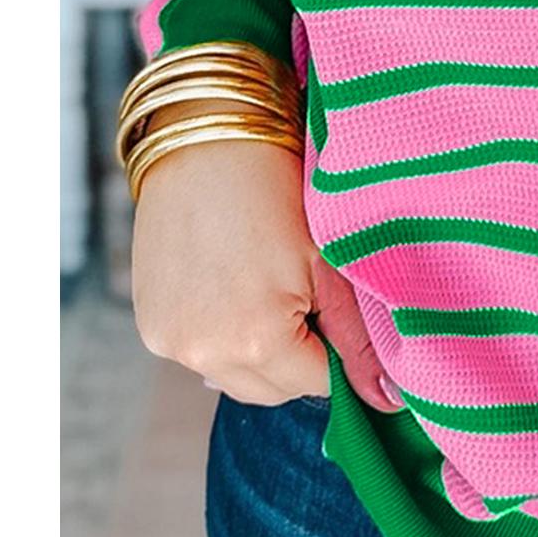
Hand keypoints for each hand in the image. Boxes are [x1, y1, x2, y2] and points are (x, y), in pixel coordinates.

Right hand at [129, 99, 398, 412]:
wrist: (206, 138)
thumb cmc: (277, 191)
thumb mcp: (329, 264)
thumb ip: (359, 340)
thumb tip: (387, 398)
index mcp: (256, 340)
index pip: (319, 386)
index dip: (342, 358)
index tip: (346, 320)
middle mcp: (204, 353)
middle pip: (275, 391)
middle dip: (302, 359)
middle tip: (311, 299)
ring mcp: (170, 341)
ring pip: (236, 378)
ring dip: (262, 353)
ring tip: (273, 290)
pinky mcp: (150, 325)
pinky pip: (202, 355)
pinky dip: (225, 337)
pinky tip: (238, 289)